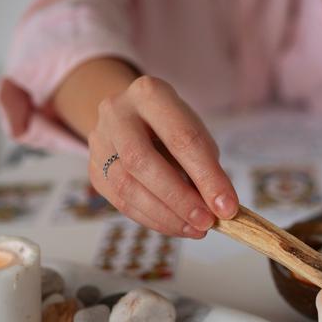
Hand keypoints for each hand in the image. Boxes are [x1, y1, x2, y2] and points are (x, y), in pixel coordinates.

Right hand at [87, 75, 237, 237]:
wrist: (131, 117)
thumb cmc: (171, 125)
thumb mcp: (194, 131)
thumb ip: (205, 165)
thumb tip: (219, 208)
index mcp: (149, 93)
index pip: (181, 138)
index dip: (207, 176)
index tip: (227, 207)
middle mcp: (117, 113)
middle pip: (142, 161)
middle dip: (179, 198)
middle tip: (207, 222)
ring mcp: (99, 141)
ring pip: (126, 186)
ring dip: (165, 215)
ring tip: (195, 228)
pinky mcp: (94, 168)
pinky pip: (120, 202)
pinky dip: (152, 219)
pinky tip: (175, 226)